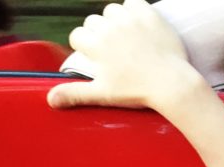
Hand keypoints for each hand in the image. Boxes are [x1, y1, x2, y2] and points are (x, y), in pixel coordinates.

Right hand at [47, 0, 199, 111]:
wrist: (172, 84)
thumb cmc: (138, 91)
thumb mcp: (103, 94)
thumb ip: (75, 93)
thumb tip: (50, 99)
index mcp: (95, 45)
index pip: (77, 36)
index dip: (86, 46)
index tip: (97, 57)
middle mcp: (109, 28)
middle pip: (93, 21)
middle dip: (100, 33)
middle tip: (116, 50)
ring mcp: (129, 20)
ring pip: (112, 10)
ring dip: (116, 21)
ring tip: (127, 37)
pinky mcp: (148, 15)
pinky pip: (134, 2)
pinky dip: (135, 10)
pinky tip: (140, 25)